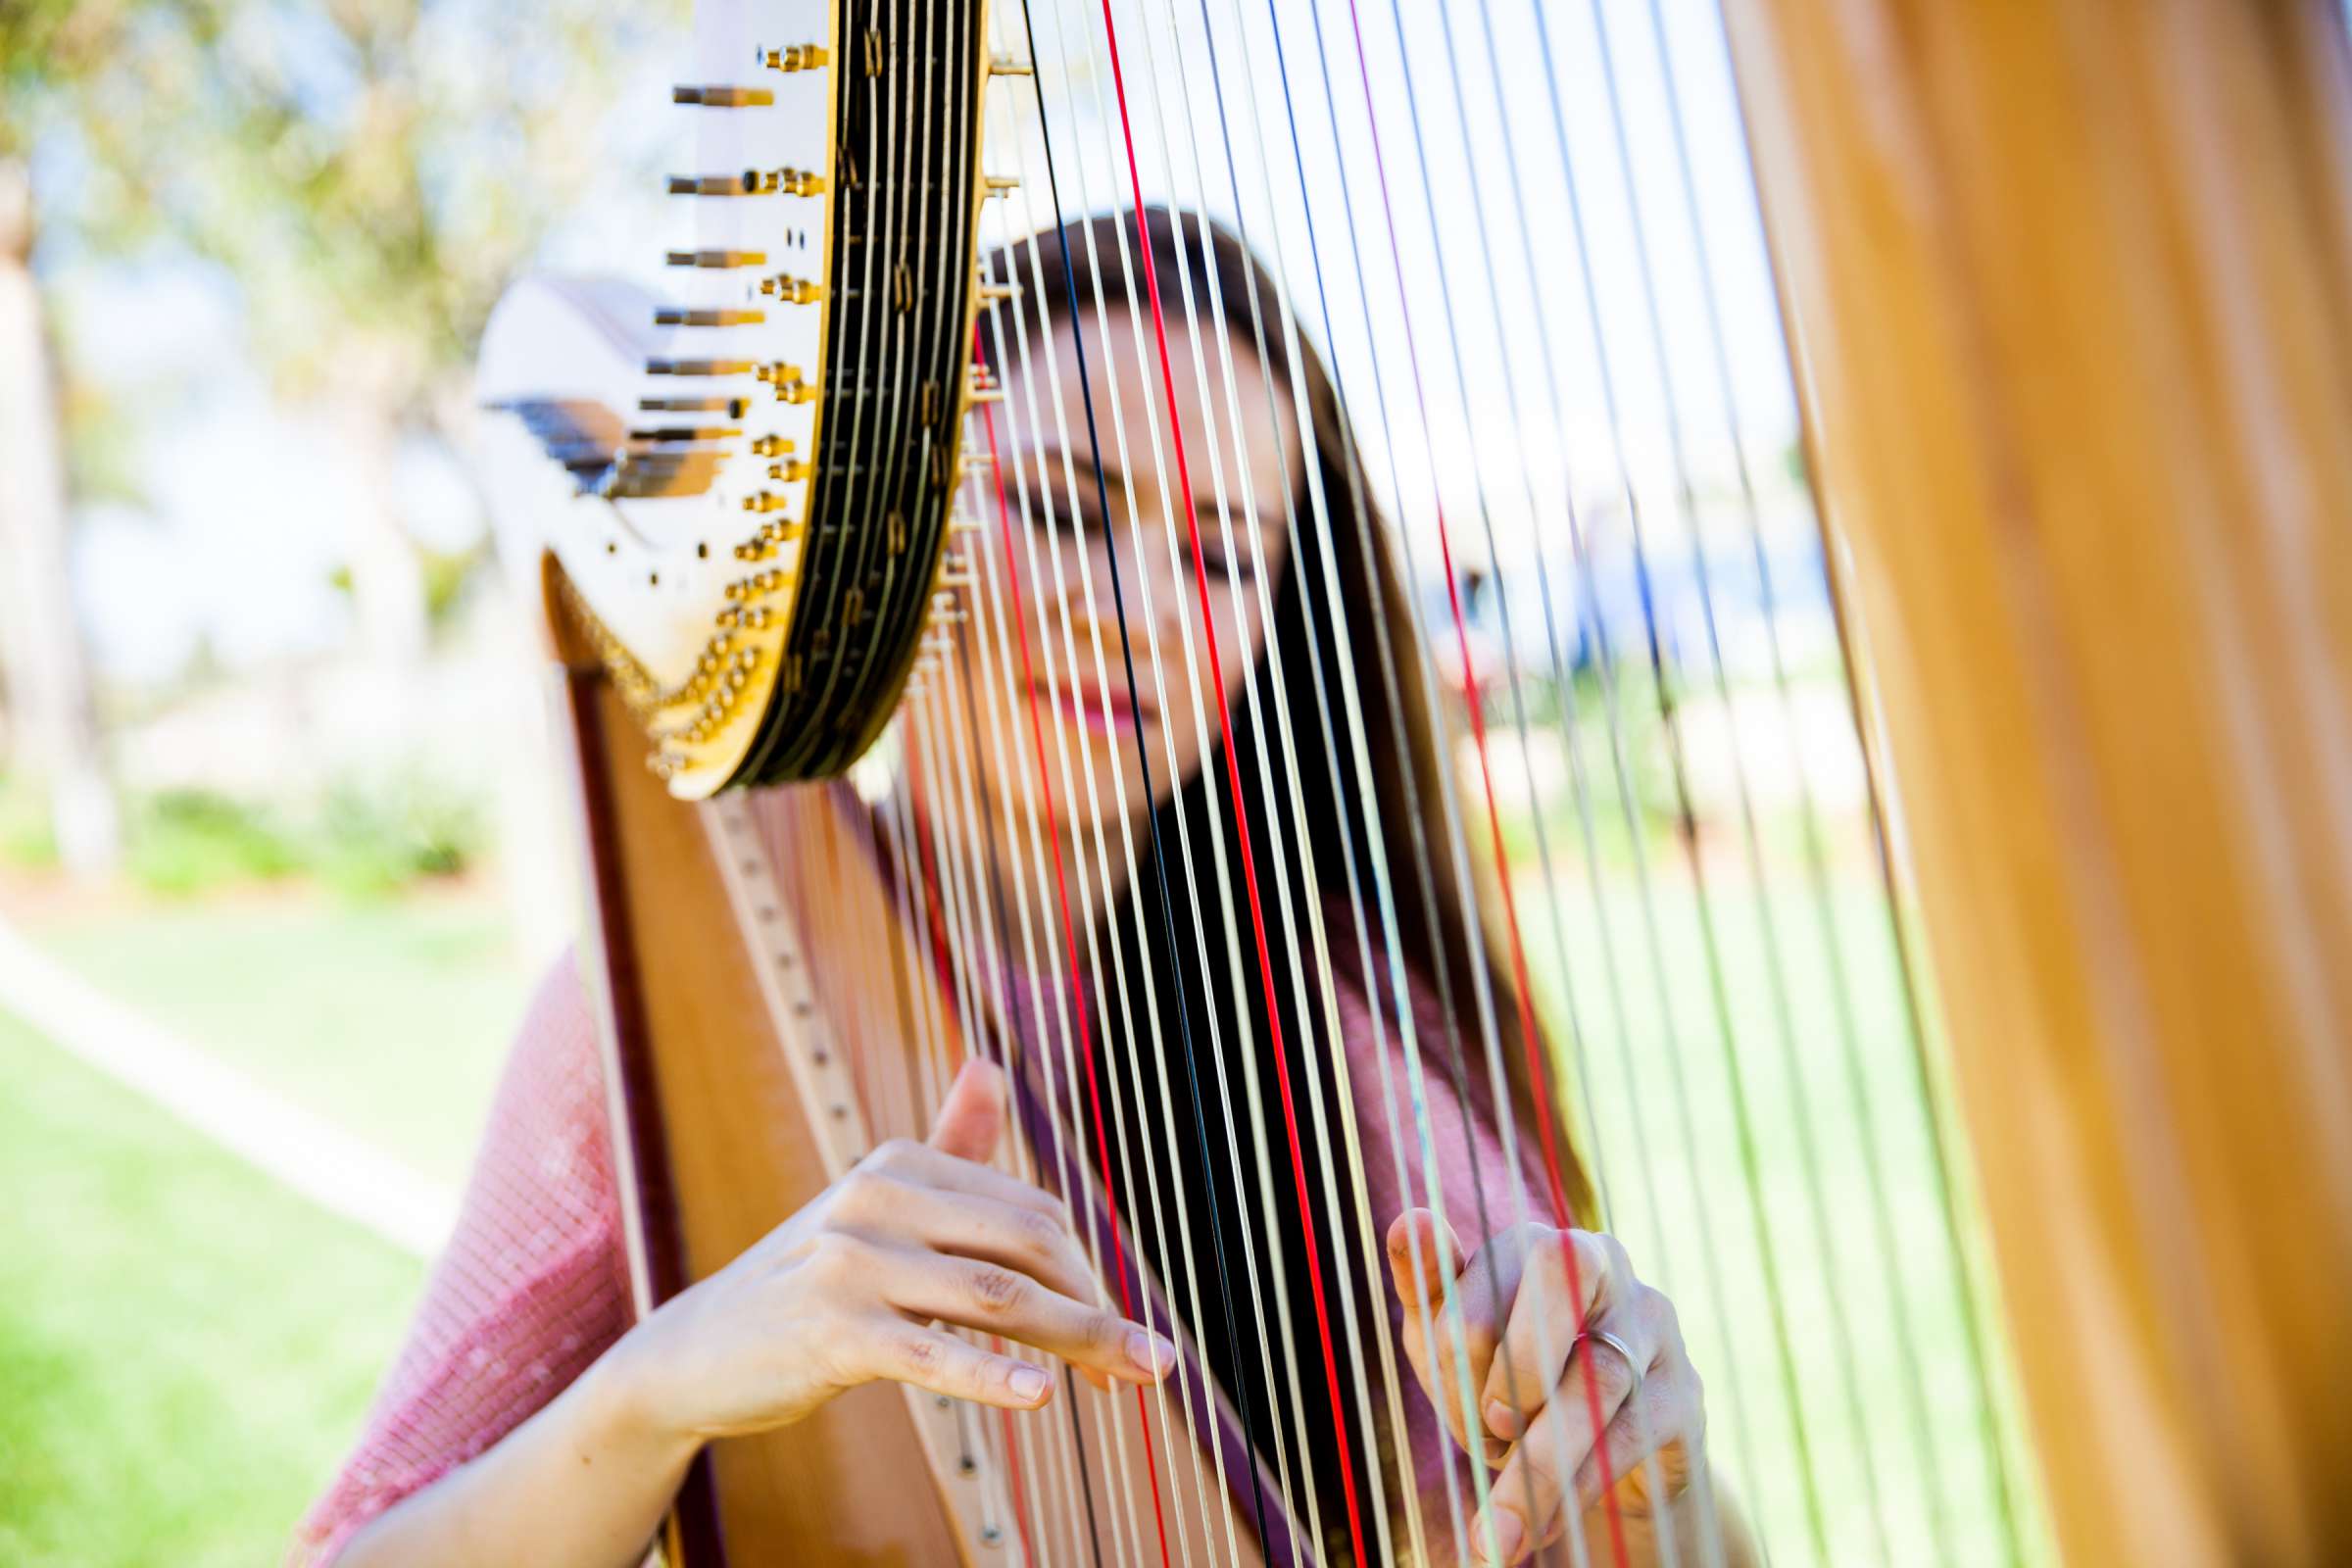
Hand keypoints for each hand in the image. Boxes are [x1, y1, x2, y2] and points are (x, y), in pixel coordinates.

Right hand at [612, 1058, 1175, 1444]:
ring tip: (1130, 1378)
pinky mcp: (830, 1330)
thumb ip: (946, 1146)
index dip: (1089, 1270)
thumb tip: (989, 1062)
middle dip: (1098, 1306)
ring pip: (997, 1299)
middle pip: (1027, 1248)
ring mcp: (851, 1262)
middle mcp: (877, 1199)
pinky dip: (993, 1375)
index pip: (1031, 1214)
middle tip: (1150, 1363)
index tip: (1123, 1327)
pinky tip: (1041, 1395)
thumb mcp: (874, 1208)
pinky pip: (932, 1354)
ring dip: (1079, 1341)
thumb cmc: (804, 1283)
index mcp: (899, 1165)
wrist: (694, 1353)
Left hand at [1387, 1208, 1704, 1564]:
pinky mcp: (1682, 1392)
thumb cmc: (1505, 1384)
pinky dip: (1577, 1486)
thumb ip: (1427, 1288)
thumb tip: (1408, 1222)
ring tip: (1499, 1525)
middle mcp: (1601, 1263)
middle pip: (1562, 1269)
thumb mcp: (1451, 1345)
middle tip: (1490, 1428)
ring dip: (1541, 1458)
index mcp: (1534, 1244)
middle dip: (1518, 1355)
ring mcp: (1651, 1323)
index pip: (1496, 1261)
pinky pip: (1630, 1434)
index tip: (1449, 1391)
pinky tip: (1541, 1523)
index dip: (1464, 1331)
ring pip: (1598, 1375)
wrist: (1598, 1461)